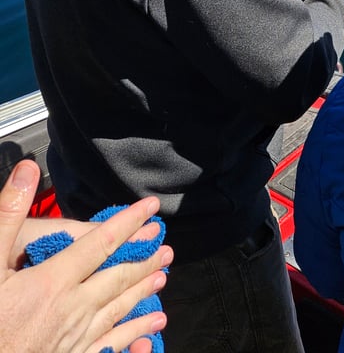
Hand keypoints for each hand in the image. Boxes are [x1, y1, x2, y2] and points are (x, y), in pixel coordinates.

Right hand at [0, 159, 171, 352]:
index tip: (151, 208)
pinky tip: (151, 330)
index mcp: (53, 281)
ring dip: (142, 290)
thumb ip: (8, 215)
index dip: (129, 222)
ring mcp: (73, 338)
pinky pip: (109, 346)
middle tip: (166, 245)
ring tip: (162, 276)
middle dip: (143, 258)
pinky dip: (133, 335)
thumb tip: (27, 170)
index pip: (101, 242)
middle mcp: (71, 309)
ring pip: (117, 310)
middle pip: (117, 277)